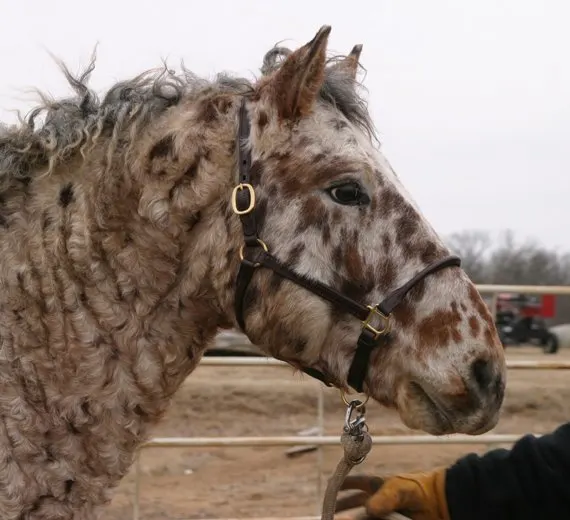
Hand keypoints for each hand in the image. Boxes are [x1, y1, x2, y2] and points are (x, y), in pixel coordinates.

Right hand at [335, 468, 449, 519]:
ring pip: (363, 517)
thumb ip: (384, 498)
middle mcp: (377, 500)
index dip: (342, 485)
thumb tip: (368, 510)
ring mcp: (383, 514)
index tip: (331, 489)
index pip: (354, 483)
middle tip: (330, 514)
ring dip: (351, 519)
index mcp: (376, 485)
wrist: (441, 504)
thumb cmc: (420, 489)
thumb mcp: (400, 489)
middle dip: (342, 508)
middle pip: (354, 505)